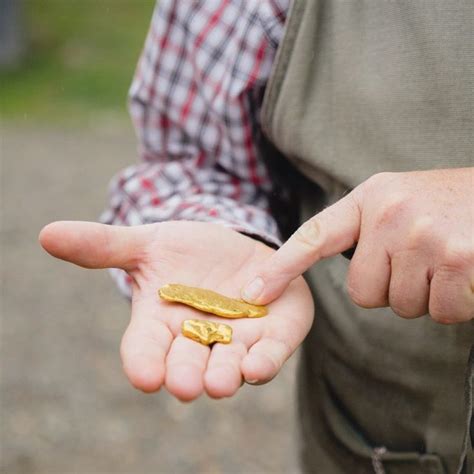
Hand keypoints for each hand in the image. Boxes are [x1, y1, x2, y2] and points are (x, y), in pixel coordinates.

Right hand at [39, 221, 313, 399]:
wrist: (233, 250)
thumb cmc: (186, 253)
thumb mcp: (148, 244)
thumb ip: (105, 246)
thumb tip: (46, 233)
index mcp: (161, 326)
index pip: (145, 352)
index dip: (143, 364)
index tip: (144, 376)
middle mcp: (197, 343)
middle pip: (187, 366)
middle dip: (185, 375)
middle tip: (183, 384)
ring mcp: (237, 343)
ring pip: (229, 368)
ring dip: (225, 376)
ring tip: (220, 381)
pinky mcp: (272, 335)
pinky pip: (270, 354)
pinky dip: (265, 362)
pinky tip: (258, 365)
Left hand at [242, 168, 473, 323]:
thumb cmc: (448, 204)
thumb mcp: (399, 201)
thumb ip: (366, 230)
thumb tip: (348, 281)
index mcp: (370, 198)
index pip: (314, 236)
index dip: (283, 267)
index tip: (254, 292)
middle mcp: (389, 213)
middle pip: (365, 292)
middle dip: (392, 287)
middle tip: (421, 258)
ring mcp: (423, 235)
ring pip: (402, 304)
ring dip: (424, 294)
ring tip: (446, 259)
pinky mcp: (459, 259)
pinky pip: (440, 311)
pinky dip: (455, 304)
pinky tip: (466, 273)